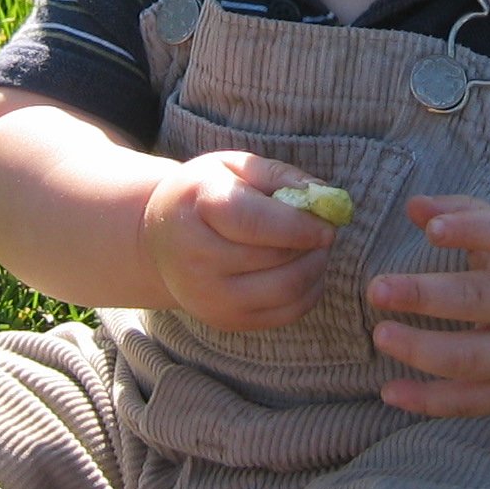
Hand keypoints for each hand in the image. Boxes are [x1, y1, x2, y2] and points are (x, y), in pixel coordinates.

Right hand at [139, 151, 335, 331]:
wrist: (161, 240)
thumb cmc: (204, 195)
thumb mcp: (232, 168)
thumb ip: (279, 176)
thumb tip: (325, 198)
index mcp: (197, 208)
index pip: (254, 223)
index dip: (299, 225)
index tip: (328, 225)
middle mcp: (196, 258)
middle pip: (274, 258)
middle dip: (312, 246)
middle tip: (324, 232)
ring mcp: (208, 296)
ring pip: (285, 291)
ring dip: (315, 269)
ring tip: (315, 251)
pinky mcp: (224, 320)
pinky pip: (284, 314)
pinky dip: (308, 292)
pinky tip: (304, 271)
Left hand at [365, 195, 489, 416]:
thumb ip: (466, 214)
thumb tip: (413, 206)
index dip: (472, 232)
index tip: (430, 229)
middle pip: (481, 300)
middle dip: (426, 296)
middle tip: (377, 289)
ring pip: (473, 358)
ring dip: (422, 350)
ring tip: (381, 334)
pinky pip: (471, 402)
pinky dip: (429, 401)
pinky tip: (390, 390)